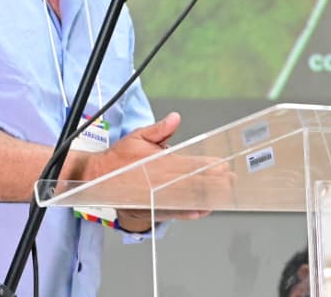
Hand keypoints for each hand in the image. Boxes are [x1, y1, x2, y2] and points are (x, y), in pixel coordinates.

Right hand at [84, 112, 223, 232]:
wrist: (98, 178)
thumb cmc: (120, 157)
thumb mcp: (137, 136)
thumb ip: (159, 129)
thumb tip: (175, 118)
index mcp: (159, 162)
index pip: (188, 164)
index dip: (206, 166)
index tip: (222, 166)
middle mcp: (160, 180)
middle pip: (192, 183)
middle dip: (213, 183)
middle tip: (231, 182)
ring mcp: (156, 196)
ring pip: (185, 199)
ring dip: (205, 198)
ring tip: (223, 196)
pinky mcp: (151, 207)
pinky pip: (173, 212)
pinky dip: (188, 213)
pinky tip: (201, 211)